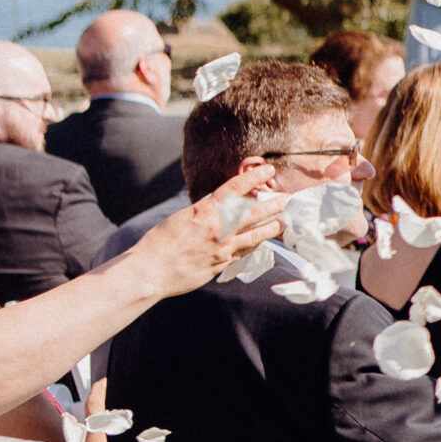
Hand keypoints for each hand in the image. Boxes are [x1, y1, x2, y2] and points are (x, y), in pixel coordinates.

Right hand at [130, 164, 281, 293]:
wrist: (151, 271)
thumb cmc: (159, 242)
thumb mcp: (181, 218)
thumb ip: (204, 211)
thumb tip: (218, 203)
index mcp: (205, 213)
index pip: (234, 189)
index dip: (253, 178)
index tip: (267, 170)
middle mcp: (218, 229)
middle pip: (253, 213)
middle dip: (273, 204)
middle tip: (289, 198)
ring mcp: (223, 249)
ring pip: (255, 235)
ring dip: (272, 227)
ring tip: (284, 221)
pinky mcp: (222, 264)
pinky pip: (245, 252)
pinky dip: (256, 244)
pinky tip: (264, 241)